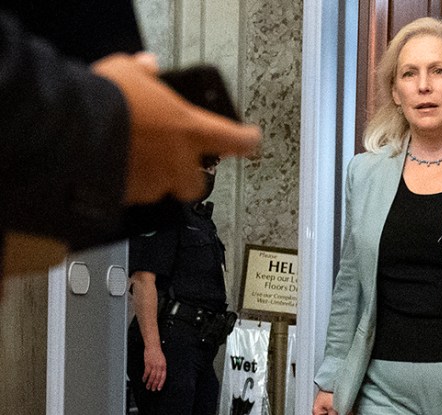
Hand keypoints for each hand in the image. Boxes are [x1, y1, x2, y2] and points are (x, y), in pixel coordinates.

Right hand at [91, 52, 260, 204]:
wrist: (71, 129)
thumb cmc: (106, 100)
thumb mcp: (128, 73)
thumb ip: (144, 75)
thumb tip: (146, 69)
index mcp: (190, 130)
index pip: (234, 140)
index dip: (246, 141)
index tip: (250, 140)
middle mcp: (177, 163)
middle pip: (198, 183)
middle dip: (189, 176)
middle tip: (176, 162)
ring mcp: (153, 184)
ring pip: (161, 189)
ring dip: (153, 178)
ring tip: (132, 159)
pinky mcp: (128, 198)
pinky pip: (132, 194)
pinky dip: (125, 183)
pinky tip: (112, 167)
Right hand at [142, 344, 166, 390]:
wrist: (153, 347)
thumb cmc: (158, 353)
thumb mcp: (163, 361)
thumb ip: (161, 368)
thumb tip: (160, 376)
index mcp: (164, 366)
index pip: (163, 377)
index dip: (161, 384)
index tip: (159, 388)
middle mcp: (159, 366)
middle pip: (157, 378)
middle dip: (155, 385)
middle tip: (152, 389)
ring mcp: (153, 366)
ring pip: (152, 377)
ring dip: (149, 383)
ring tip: (147, 387)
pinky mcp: (148, 364)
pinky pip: (146, 373)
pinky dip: (145, 377)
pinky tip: (144, 380)